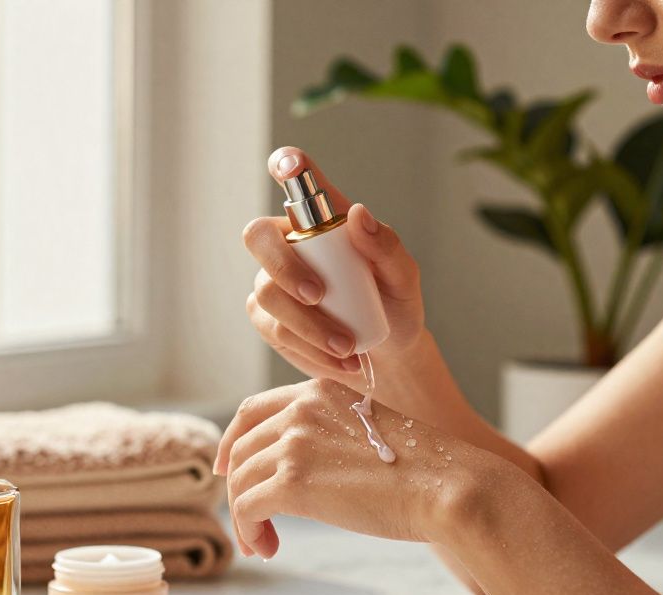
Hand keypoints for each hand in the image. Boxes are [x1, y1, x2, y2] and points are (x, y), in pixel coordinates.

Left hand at [213, 378, 487, 558]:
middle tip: (252, 524)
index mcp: (320, 392)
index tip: (228, 470)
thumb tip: (304, 472)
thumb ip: (332, 438)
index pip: (252, 410)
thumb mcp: (370, 433)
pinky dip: (249, 531)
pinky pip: (246, 508)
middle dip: (238, 488)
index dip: (232, 441)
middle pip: (241, 449)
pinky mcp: (293, 482)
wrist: (449, 487)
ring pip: (239, 481)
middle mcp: (301, 409)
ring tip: (262, 544)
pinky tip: (268, 548)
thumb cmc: (425, 471)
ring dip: (244, 516)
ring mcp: (295, 443)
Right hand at [242, 147, 424, 387]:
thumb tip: (359, 215)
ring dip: (308, 325)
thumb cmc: (395, 307)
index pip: (295, 178)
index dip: (286, 165)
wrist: (387, 357)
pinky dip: (308, 348)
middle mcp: (291, 243)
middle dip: (285, 268)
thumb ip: (387, 246)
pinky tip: (338, 360)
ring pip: (267, 293)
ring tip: (348, 348)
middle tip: (318, 295)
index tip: (289, 166)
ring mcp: (272, 281)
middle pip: (258, 237)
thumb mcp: (404, 278)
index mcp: (323, 220)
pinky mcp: (267, 318)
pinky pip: (273, 329)